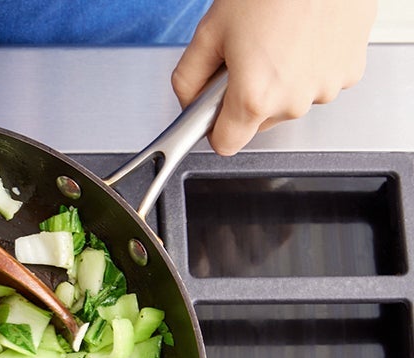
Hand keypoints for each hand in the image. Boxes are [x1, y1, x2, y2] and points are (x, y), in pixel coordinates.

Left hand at [172, 0, 377, 155]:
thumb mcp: (210, 32)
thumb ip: (188, 78)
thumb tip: (188, 101)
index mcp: (255, 97)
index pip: (226, 144)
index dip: (213, 127)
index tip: (212, 110)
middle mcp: (293, 101)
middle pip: (258, 123)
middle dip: (246, 97)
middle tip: (245, 54)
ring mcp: (326, 88)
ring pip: (289, 102)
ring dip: (280, 81)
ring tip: (276, 38)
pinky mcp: (350, 72)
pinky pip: (318, 82)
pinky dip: (308, 67)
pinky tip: (302, 37)